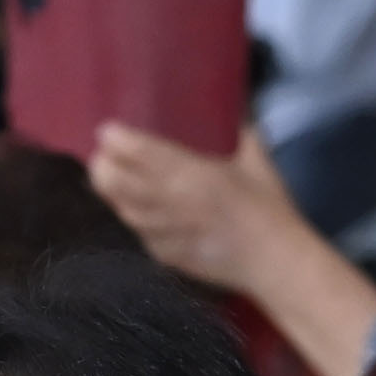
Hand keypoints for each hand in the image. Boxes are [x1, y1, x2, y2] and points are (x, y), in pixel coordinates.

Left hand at [86, 123, 299, 294]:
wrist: (274, 261)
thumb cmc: (268, 208)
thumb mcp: (256, 161)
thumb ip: (243, 134)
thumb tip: (238, 114)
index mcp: (191, 173)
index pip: (138, 153)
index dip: (115, 140)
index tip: (108, 131)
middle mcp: (169, 202)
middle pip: (114, 182)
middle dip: (102, 166)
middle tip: (103, 156)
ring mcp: (163, 232)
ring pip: (121, 209)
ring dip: (112, 192)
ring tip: (110, 178)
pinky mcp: (164, 255)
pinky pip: (138, 232)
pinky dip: (133, 217)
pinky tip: (136, 209)